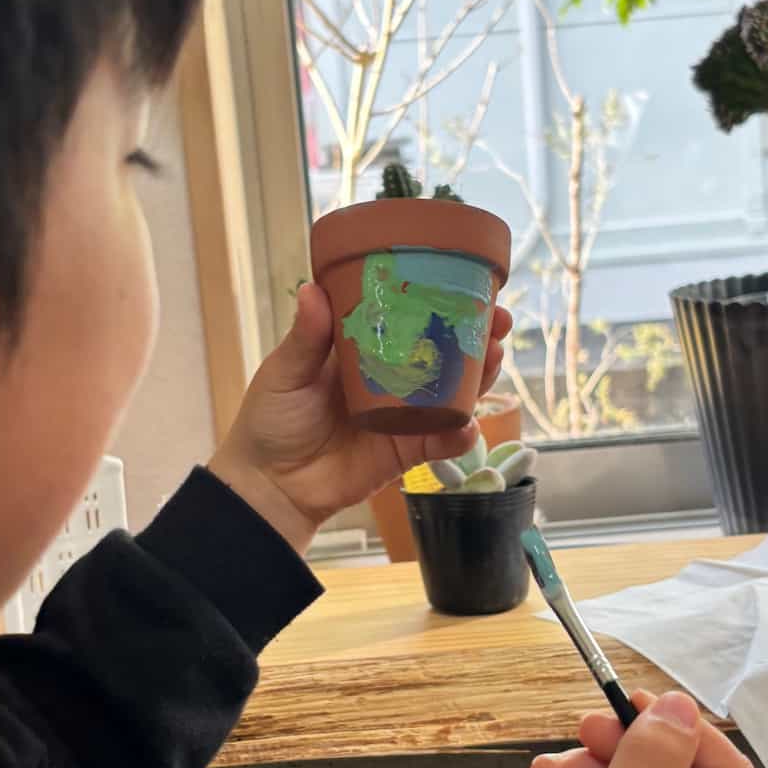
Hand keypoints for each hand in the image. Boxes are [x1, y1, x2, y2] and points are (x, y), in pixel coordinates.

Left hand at [208, 281, 512, 554]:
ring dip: (479, 376)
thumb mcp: (285, 373)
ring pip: (453, 393)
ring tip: (494, 356)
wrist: (271, 485)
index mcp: (362, 349)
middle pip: (442, 351)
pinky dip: (460, 434)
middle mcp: (390, 378)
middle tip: (496, 320)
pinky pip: (443, 441)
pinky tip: (468, 424)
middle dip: (475, 335)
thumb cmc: (271, 421)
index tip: (465, 282)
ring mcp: (403, 415)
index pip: (407, 316)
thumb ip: (305, 338)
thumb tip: (312, 290)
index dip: (438, 299)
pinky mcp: (407, 451)